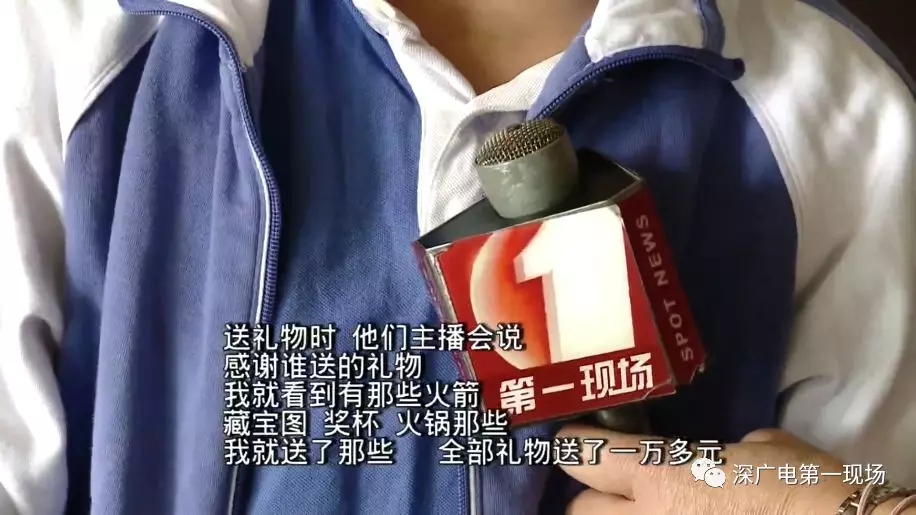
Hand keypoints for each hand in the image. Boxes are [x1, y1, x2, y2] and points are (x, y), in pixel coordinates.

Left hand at [557, 425, 862, 514]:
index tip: (580, 439)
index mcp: (659, 474)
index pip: (582, 455)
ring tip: (644, 510)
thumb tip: (722, 456)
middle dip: (593, 498)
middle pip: (581, 509)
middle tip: (616, 490)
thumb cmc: (802, 483)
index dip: (577, 445)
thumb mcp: (760, 447)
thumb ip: (719, 452)